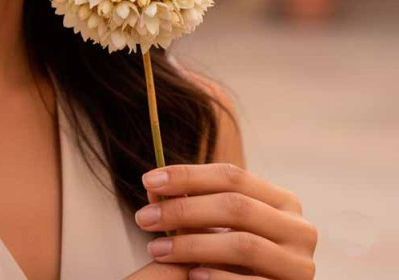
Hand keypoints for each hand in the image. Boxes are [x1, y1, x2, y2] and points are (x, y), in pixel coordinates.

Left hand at [132, 163, 317, 278]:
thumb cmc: (234, 260)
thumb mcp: (218, 227)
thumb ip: (191, 204)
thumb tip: (153, 186)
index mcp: (281, 201)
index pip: (232, 175)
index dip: (188, 175)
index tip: (148, 180)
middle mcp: (298, 228)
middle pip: (235, 206)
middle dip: (183, 210)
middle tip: (144, 218)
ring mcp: (300, 264)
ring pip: (243, 244)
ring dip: (192, 245)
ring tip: (157, 248)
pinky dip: (220, 278)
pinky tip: (192, 275)